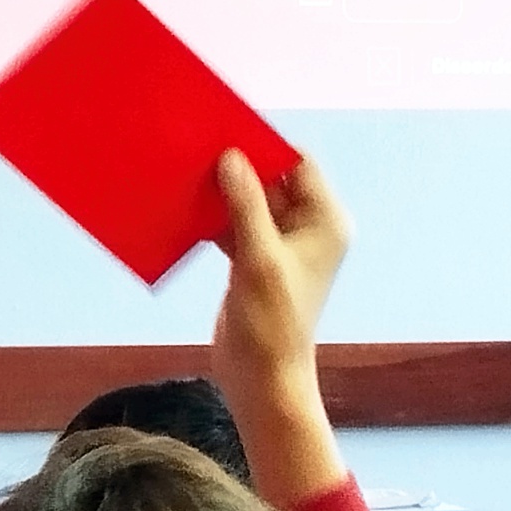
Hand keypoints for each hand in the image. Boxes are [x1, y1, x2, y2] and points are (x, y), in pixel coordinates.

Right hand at [210, 150, 351, 506]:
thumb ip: (246, 205)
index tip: (229, 131)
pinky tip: (184, 208)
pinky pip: (232, 226)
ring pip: (247, 203)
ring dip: (221, 193)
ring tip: (186, 173)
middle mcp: (307, 229)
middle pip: (271, 180)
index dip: (266, 147)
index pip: (299, 164)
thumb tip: (232, 157)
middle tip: (199, 147)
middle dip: (238, 167)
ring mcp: (280, 246)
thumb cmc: (272, 324)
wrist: (262, 379)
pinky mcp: (253, 262)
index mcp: (325, 222)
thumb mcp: (259, 259)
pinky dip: (212, 218)